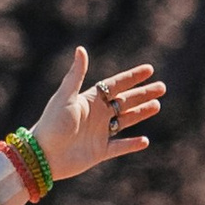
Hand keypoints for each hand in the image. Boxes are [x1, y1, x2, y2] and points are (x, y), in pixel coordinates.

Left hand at [29, 46, 162, 181]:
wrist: (43, 156)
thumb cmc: (52, 124)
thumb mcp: (65, 97)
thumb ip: (76, 75)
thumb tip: (81, 49)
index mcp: (89, 100)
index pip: (115, 85)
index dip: (132, 77)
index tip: (149, 69)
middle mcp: (96, 115)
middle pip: (125, 101)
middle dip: (143, 94)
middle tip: (162, 87)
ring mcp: (99, 133)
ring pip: (125, 121)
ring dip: (141, 113)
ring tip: (157, 105)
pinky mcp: (99, 152)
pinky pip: (119, 146)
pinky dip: (132, 144)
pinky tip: (145, 140)